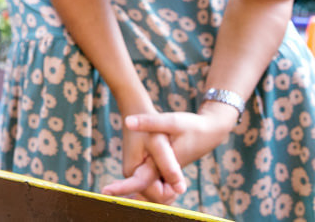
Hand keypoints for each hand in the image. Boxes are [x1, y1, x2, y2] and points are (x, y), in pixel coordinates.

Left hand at [103, 106, 237, 197]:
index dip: (123, 188)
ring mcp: (165, 177)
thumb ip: (149, 122)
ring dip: (135, 188)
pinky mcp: (166, 174)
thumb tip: (127, 121)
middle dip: (129, 189)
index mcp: (162, 167)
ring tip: (120, 187)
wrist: (210, 131)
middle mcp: (164, 177)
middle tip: (111, 189)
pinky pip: (152, 186)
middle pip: (143, 193)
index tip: (105, 191)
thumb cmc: (191, 126)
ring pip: (148, 191)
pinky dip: (142, 185)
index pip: (142, 184)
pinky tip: (132, 185)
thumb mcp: (171, 121)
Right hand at [106, 123, 185, 203]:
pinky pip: (157, 183)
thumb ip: (168, 167)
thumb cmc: (151, 126)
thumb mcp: (161, 144)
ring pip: (158, 191)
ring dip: (168, 181)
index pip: (157, 196)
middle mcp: (132, 176)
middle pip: (157, 196)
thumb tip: (180, 190)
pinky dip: (166, 177)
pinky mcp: (142, 169)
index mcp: (133, 172)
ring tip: (171, 160)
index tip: (177, 173)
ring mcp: (136, 173)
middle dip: (170, 186)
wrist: (138, 110)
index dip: (171, 188)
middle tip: (174, 163)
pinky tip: (168, 162)